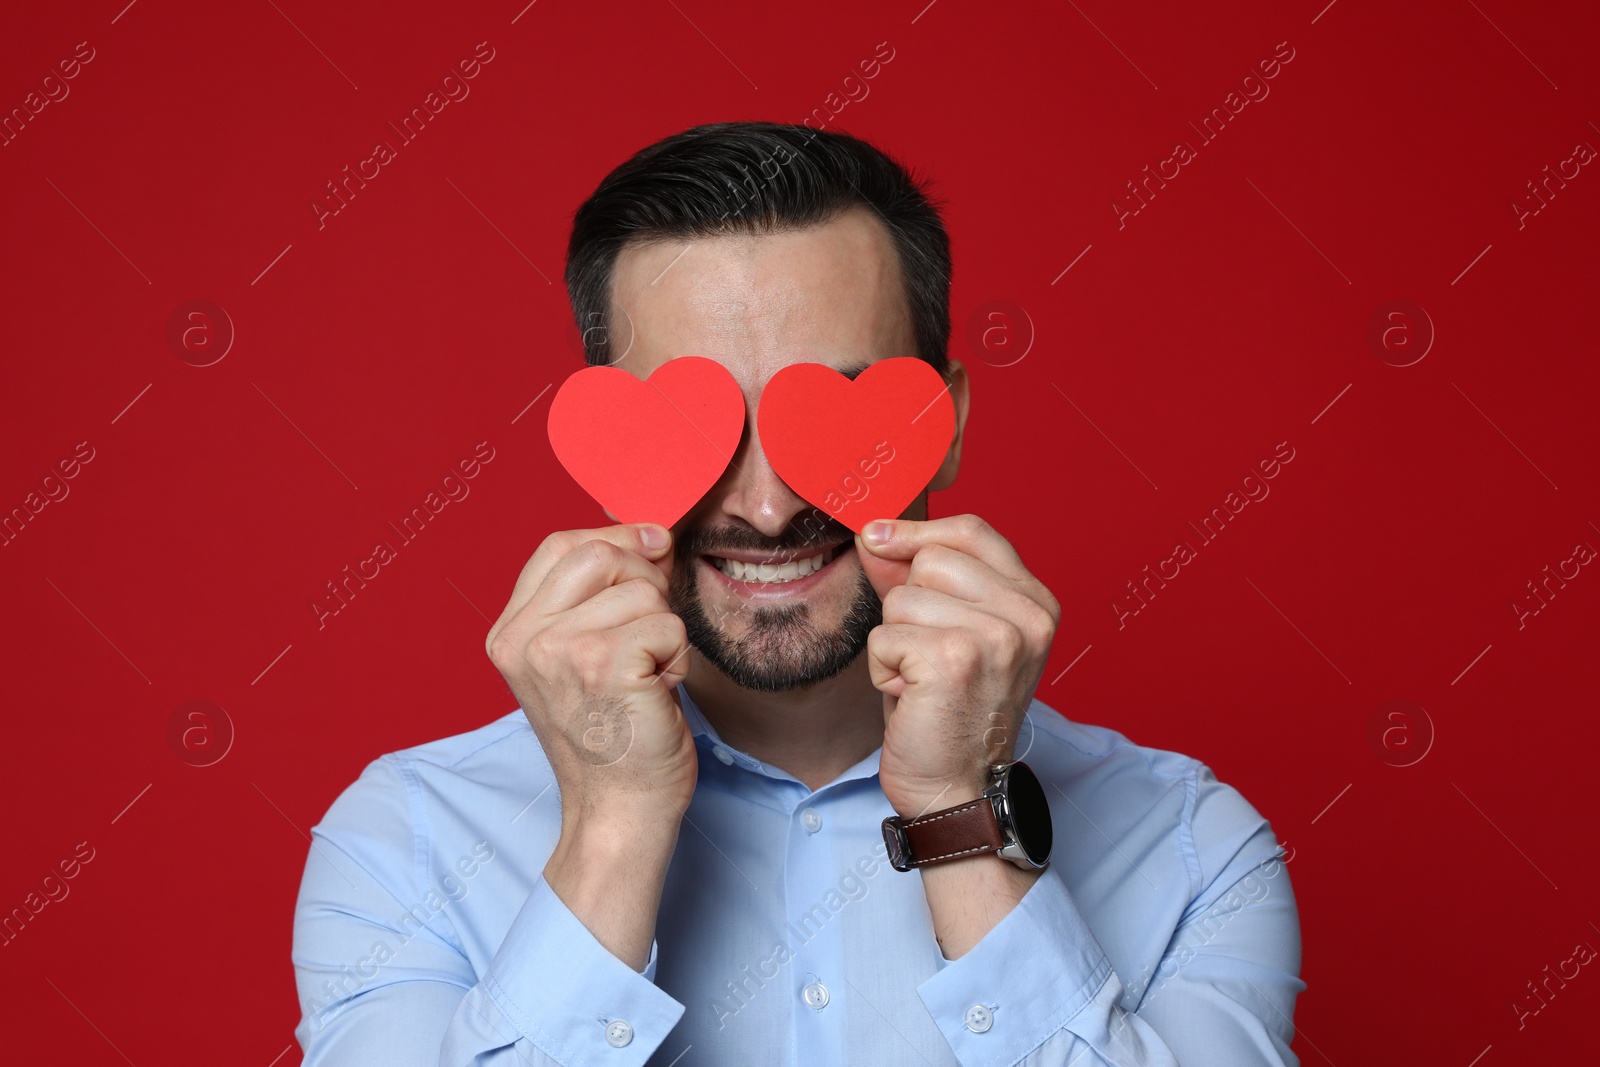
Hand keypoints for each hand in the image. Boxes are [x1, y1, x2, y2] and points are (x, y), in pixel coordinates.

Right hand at [485, 523, 697, 824]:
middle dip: (645, 584)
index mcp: (510, 633)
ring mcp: (559, 650)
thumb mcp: (584, 657)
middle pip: (601, 553)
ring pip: (643, 590)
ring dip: (665, 631)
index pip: (562, 545)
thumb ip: (600, 595)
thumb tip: (652, 535)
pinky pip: (667, 624)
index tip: (653, 551)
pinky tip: (658, 692)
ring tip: (648, 678)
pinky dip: (678, 657)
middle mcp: (524, 639)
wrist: (620, 811)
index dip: (616, 537)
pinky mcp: (604, 665)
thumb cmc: (614, 736)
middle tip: (650, 639)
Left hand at [855, 514, 1059, 817]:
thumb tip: (876, 534)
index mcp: (1036, 602)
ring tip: (921, 680)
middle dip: (907, 605)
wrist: (957, 790)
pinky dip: (882, 670)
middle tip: (927, 657)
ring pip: (900, 599)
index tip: (878, 539)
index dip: (917, 532)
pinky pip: (884, 636)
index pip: (970, 531)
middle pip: (929, 560)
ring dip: (894, 643)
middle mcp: (1027, 615)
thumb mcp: (947, 632)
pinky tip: (911, 696)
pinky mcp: (955, 659)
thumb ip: (918, 578)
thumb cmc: (949, 713)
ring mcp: (996, 636)